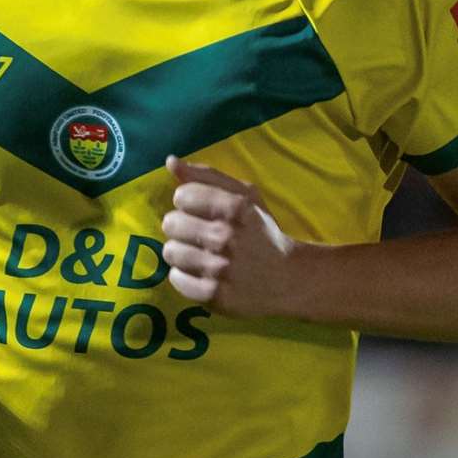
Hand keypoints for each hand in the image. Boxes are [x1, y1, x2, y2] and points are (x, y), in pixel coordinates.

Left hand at [161, 155, 296, 316]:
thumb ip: (206, 176)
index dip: (188, 202)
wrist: (288, 279)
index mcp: (235, 207)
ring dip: (181, 252)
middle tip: (200, 234)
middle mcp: (225, 237)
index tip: (201, 211)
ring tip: (200, 254)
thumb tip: (171, 162)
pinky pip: (175, 279)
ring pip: (170, 252)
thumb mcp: (244, 195)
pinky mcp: (213, 295)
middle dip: (182, 227)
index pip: (182, 196)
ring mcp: (219, 268)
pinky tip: (201, 273)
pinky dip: (184, 276)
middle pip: (171, 223)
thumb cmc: (261, 232)